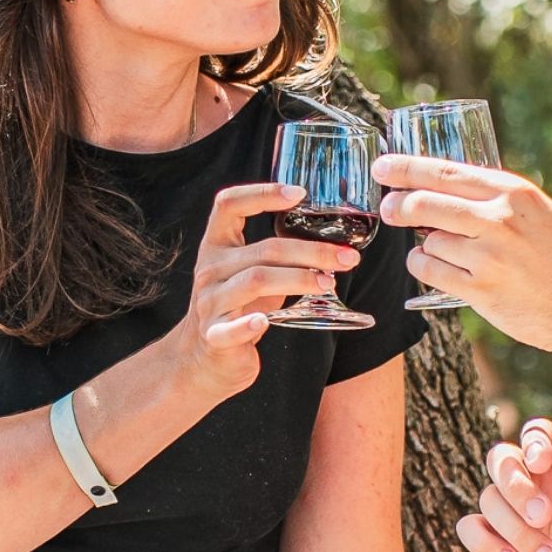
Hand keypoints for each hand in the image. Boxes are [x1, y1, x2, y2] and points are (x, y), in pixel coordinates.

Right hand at [169, 183, 360, 401]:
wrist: (204, 358)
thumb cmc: (239, 308)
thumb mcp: (253, 273)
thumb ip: (278, 256)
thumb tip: (333, 244)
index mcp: (217, 245)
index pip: (229, 205)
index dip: (262, 193)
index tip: (300, 194)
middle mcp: (210, 269)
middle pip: (263, 249)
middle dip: (312, 251)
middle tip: (346, 257)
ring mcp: (209, 302)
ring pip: (256, 280)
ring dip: (299, 279)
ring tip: (329, 283)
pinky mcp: (214, 335)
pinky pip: (231, 327)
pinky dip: (248, 324)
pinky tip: (265, 322)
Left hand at [373, 154, 551, 372]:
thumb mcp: (537, 212)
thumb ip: (496, 200)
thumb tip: (443, 191)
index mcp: (513, 192)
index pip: (444, 171)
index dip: (406, 167)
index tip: (382, 166)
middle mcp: (499, 219)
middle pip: (424, 203)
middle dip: (397, 205)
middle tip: (388, 209)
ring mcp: (488, 256)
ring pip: (428, 241)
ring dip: (424, 245)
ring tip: (443, 251)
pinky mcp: (480, 290)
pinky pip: (430, 272)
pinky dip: (425, 268)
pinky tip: (436, 268)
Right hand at [455, 419, 551, 551]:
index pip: (539, 433)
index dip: (535, 441)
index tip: (540, 463)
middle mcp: (531, 477)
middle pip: (502, 458)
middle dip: (516, 487)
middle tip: (543, 517)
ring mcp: (510, 506)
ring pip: (489, 498)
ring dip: (516, 529)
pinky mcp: (495, 535)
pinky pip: (469, 528)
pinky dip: (483, 542)